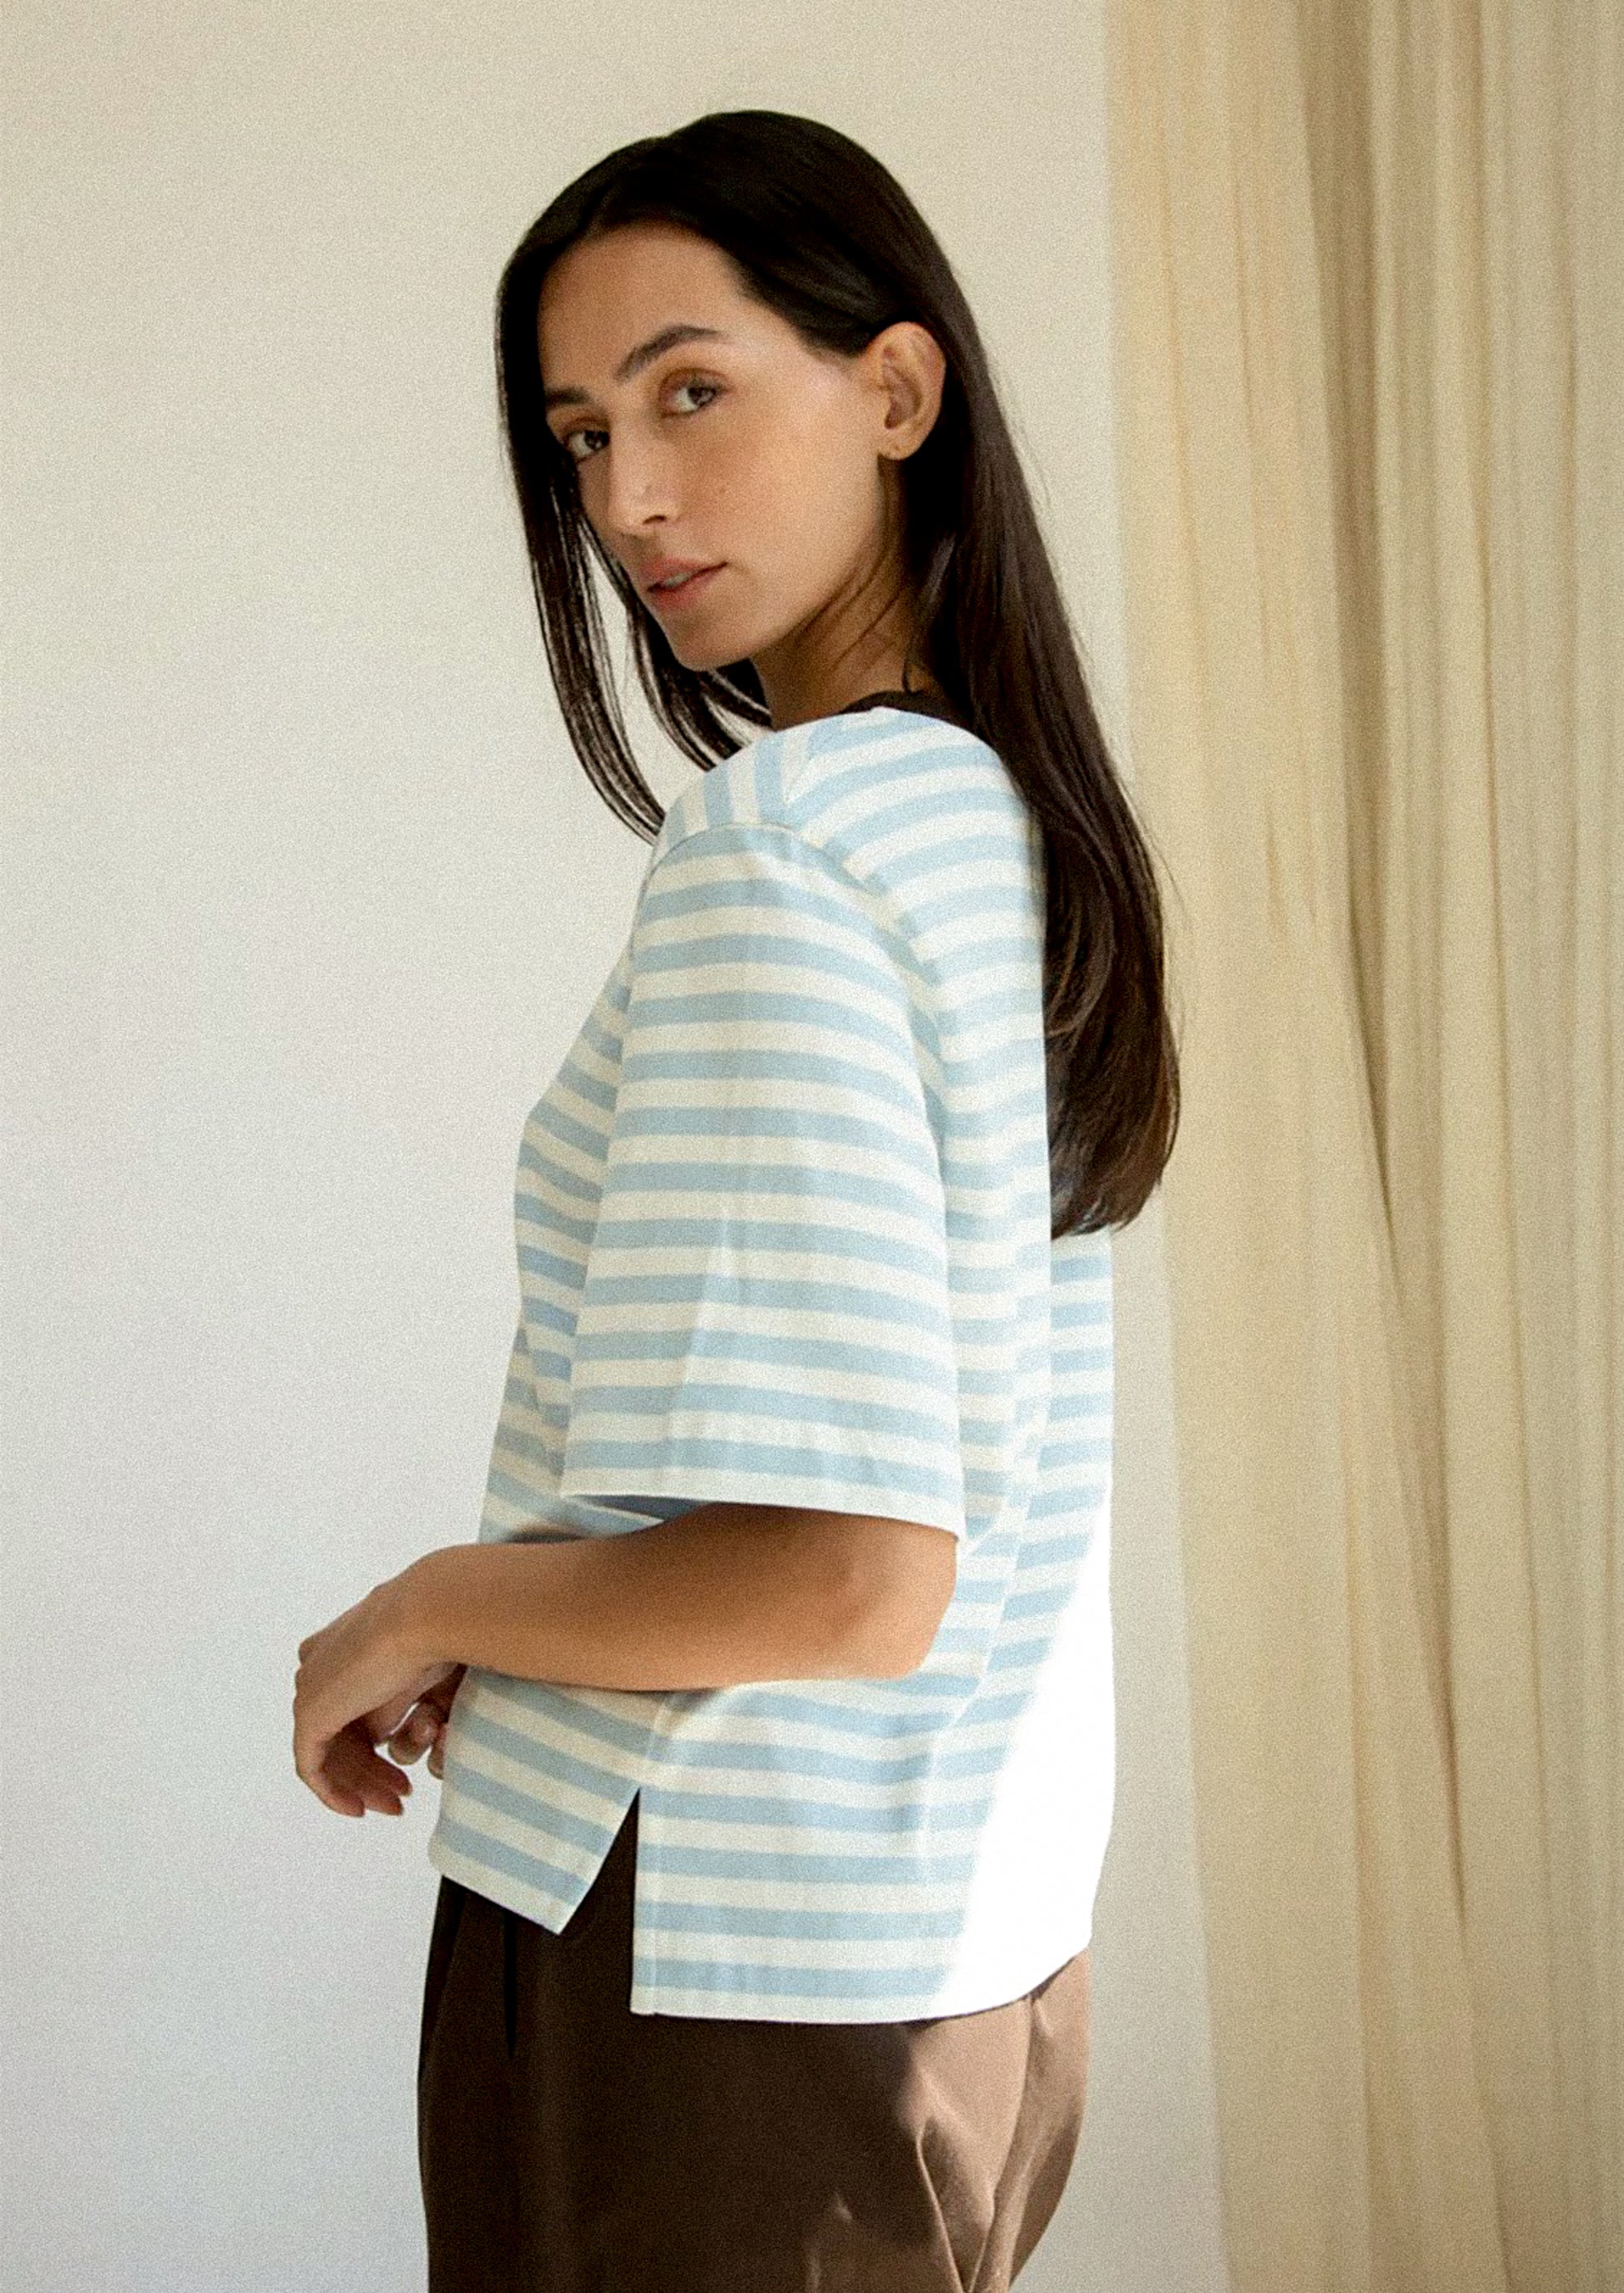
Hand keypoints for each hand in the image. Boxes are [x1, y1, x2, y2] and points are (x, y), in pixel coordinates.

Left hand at [293, 1569, 461, 1817]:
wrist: (427, 1614)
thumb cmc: (435, 1634)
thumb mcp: (411, 1678)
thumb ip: (389, 1708)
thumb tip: (381, 1740)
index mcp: (336, 1648)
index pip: (348, 1713)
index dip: (375, 1752)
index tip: (407, 1774)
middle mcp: (316, 1665)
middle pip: (339, 1737)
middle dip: (370, 1774)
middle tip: (401, 1798)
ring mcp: (309, 1688)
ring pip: (327, 1755)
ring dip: (360, 1787)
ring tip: (394, 1806)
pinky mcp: (310, 1713)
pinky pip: (312, 1767)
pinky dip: (332, 1793)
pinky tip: (359, 1809)